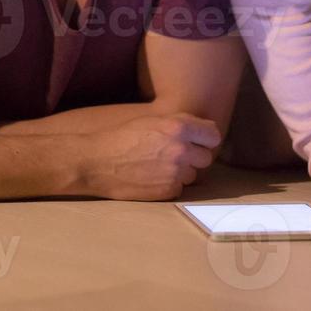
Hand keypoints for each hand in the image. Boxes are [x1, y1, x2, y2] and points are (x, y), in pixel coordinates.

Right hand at [79, 113, 221, 200]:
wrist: (97, 162)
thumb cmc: (121, 137)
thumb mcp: (152, 120)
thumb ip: (180, 124)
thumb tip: (204, 131)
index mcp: (178, 127)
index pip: (213, 135)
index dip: (205, 138)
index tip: (198, 141)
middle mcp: (181, 149)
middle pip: (206, 157)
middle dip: (194, 156)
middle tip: (176, 155)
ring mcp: (176, 172)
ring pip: (193, 174)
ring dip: (182, 172)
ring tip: (160, 166)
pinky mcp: (168, 191)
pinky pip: (180, 188)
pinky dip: (170, 184)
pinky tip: (152, 177)